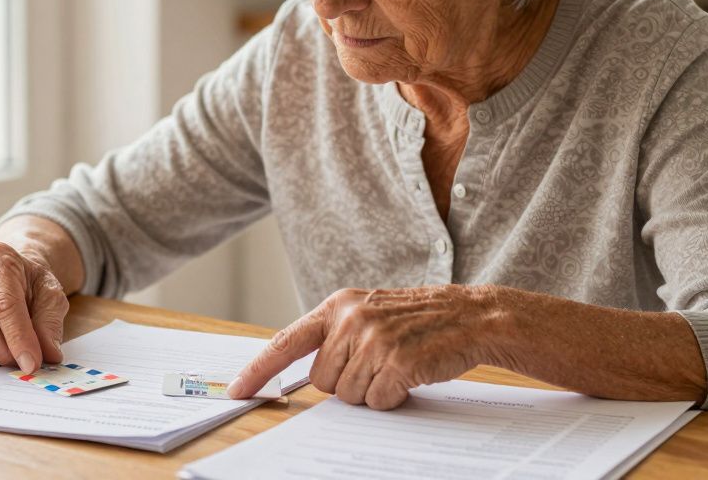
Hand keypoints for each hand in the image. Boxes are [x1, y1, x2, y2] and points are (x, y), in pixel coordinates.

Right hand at [0, 241, 70, 373]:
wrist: (7, 273)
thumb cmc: (29, 283)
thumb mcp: (51, 294)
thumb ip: (50, 322)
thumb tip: (48, 354)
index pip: (4, 304)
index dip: (19, 338)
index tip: (32, 363)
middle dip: (2, 351)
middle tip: (21, 362)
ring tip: (6, 350)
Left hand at [228, 286, 501, 408]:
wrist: (471, 316)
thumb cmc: (417, 321)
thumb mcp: (368, 314)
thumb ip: (334, 336)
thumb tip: (305, 377)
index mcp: (337, 305)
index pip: (286, 343)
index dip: (258, 370)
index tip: (236, 392)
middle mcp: (350, 320)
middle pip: (321, 381)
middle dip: (346, 383)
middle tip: (378, 364)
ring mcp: (373, 340)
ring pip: (348, 396)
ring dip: (372, 391)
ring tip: (396, 365)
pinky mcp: (397, 362)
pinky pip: (377, 401)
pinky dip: (393, 398)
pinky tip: (410, 375)